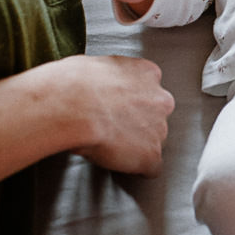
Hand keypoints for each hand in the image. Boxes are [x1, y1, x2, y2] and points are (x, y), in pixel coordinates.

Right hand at [29, 53, 174, 175]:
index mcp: (148, 74)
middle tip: (114, 128)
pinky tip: (120, 165)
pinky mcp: (151, 155)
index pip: (150, 91)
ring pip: (153, 142)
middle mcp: (160, 100)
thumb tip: (100, 85)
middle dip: (138, 124)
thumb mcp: (96, 65)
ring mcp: (158, 129)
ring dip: (137, 146)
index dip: (132, 103)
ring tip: (111, 146)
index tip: (119, 108)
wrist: (74, 105)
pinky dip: (137, 169)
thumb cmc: (76, 84)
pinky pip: (151, 167)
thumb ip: (111, 78)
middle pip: (155, 117)